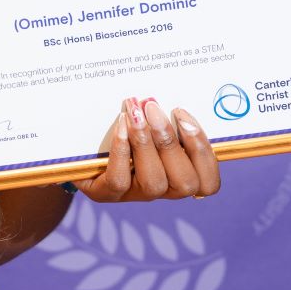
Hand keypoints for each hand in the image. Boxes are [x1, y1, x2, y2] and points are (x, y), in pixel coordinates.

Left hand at [71, 97, 220, 202]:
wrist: (81, 145)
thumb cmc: (125, 126)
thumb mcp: (150, 121)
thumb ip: (164, 114)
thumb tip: (163, 94)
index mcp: (180, 174)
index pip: (208, 183)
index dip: (203, 152)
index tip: (182, 113)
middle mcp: (162, 190)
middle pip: (185, 183)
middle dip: (171, 141)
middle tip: (152, 107)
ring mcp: (134, 195)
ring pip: (154, 183)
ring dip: (147, 144)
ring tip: (135, 113)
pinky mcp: (105, 194)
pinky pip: (119, 180)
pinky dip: (122, 150)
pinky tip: (121, 125)